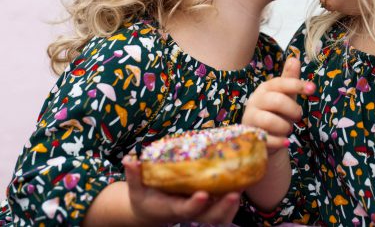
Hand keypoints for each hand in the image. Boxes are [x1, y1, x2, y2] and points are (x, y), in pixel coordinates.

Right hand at [122, 154, 239, 224]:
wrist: (152, 211)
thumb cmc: (145, 198)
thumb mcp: (136, 188)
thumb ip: (134, 175)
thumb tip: (130, 158)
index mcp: (172, 209)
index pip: (186, 210)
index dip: (195, 204)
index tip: (203, 195)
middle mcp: (189, 212)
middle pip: (209, 216)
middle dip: (223, 207)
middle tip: (234, 193)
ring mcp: (201, 211)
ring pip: (221, 216)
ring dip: (233, 205)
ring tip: (244, 186)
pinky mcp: (208, 206)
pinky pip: (224, 209)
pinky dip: (234, 201)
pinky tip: (244, 181)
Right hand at [242, 57, 314, 152]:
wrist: (265, 137)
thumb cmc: (276, 112)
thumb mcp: (285, 95)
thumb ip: (290, 79)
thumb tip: (294, 58)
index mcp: (265, 88)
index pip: (281, 83)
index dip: (297, 85)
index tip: (313, 89)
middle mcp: (255, 101)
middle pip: (277, 101)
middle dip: (293, 110)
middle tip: (298, 117)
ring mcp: (250, 118)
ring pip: (270, 121)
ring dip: (285, 127)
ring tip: (287, 129)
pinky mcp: (250, 136)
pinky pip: (267, 139)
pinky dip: (280, 141)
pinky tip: (285, 142)